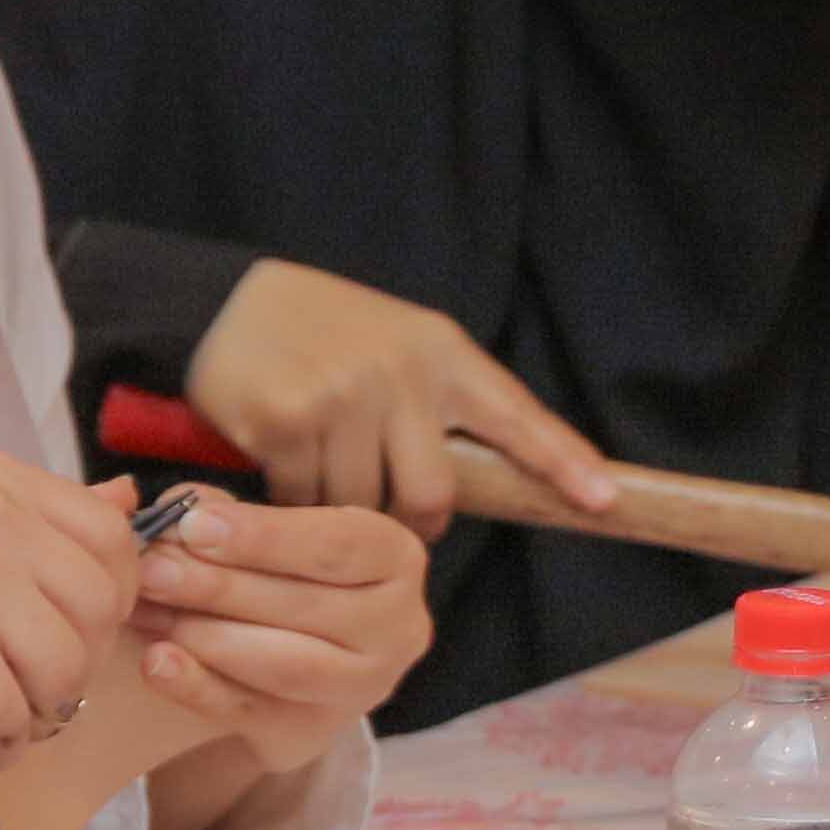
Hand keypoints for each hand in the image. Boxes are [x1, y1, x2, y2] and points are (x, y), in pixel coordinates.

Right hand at [0, 449, 149, 751]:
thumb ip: (31, 519)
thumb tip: (133, 500)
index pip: (112, 535)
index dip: (107, 602)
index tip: (60, 637)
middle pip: (104, 605)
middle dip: (75, 666)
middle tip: (18, 690)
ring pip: (69, 669)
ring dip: (36, 715)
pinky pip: (15, 716)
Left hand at [123, 487, 432, 763]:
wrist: (279, 663)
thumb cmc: (278, 576)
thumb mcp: (263, 536)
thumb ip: (224, 516)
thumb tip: (182, 507)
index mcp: (393, 557)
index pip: (335, 545)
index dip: (263, 536)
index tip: (193, 525)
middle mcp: (397, 626)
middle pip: (306, 605)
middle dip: (220, 585)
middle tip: (151, 568)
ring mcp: (362, 688)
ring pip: (287, 664)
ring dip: (209, 635)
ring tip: (147, 609)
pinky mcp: (313, 732)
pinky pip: (251, 712)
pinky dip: (197, 688)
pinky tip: (156, 662)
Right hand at [186, 256, 617, 532]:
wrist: (224, 306)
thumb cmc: (322, 334)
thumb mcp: (398, 345)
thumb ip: (438, 402)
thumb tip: (471, 490)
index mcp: (441, 352)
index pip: (516, 416)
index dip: (562, 462)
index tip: (605, 499)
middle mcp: (400, 373)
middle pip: (432, 494)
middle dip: (413, 523)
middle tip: (394, 523)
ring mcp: (344, 397)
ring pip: (363, 506)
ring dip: (342, 510)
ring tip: (319, 472)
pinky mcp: (289, 422)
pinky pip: (305, 501)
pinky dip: (293, 502)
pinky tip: (281, 467)